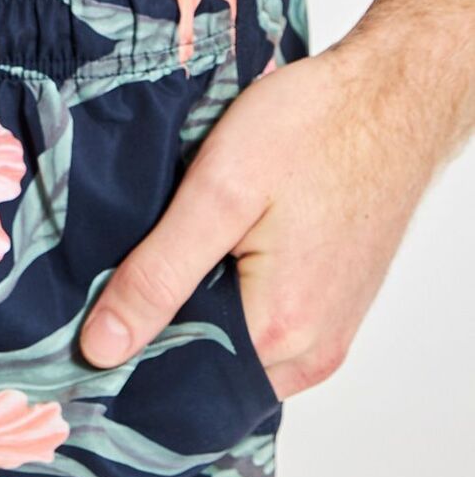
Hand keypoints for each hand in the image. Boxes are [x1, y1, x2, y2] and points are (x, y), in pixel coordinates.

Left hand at [78, 44, 438, 400]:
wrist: (395, 93)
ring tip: (159, 278)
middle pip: (205, 378)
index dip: (122, 359)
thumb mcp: (217, 191)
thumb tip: (102, 347)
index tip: (81, 331)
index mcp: (280, 332)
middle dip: (156, 344)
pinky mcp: (331, 316)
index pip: (176, 383)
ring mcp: (326, 338)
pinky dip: (225, 317)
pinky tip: (202, 275)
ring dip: (191, 328)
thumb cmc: (318, 126)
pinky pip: (261, 342)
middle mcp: (310, 353)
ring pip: (232, 361)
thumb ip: (158, 275)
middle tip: (114, 296)